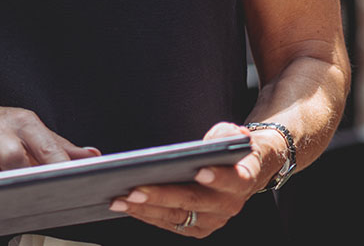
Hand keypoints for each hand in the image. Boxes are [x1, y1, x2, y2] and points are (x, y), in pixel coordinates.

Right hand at [0, 96, 99, 179]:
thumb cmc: (1, 128)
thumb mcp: (31, 132)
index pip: (47, 146)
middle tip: (26, 192)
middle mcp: (0, 126)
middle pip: (14, 155)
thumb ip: (61, 148)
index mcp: (24, 122)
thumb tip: (94, 157)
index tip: (70, 185)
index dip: (58, 167)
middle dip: (19, 176)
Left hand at [107, 122, 267, 236]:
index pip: (234, 180)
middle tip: (135, 189)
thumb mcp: (232, 134)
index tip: (200, 170)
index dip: (218, 177)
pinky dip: (146, 214)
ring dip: (146, 208)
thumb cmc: (229, 150)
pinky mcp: (197, 227)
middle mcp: (229, 204)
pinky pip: (169, 223)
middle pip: (194, 201)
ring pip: (177, 216)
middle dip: (162, 195)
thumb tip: (221, 138)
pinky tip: (125, 204)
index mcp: (243, 179)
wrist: (243, 172)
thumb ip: (226, 135)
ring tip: (120, 198)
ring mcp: (212, 219)